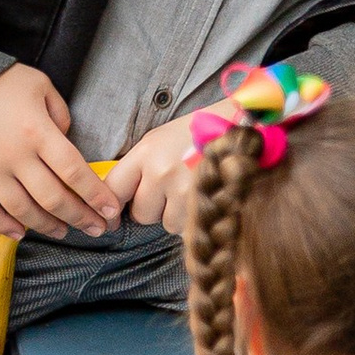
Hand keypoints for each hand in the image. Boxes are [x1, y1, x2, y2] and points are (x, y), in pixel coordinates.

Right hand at [0, 65, 118, 239]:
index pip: (73, 172)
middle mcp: (14, 155)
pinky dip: (4, 226)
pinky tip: (21, 233)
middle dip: (79, 217)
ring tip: (63, 231)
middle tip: (96, 229)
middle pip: (53, 197)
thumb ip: (62, 117)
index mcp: (37, 131)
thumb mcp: (41, 86)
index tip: (110, 211)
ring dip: (47, 226)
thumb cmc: (1, 81)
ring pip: (23, 210)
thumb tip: (68, 147)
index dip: (95, 195)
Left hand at [98, 111, 210, 238]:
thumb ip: (139, 169)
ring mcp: (185, 189)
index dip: (112, 206)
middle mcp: (162, 171)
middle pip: (141, 214)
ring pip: (167, 224)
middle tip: (171, 191)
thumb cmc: (199, 133)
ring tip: (191, 190)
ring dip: (177, 215)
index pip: (114, 189)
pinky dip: (196, 219)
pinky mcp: (206, 204)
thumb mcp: (161, 141)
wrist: (242, 126)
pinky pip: (190, 227)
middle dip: (154, 208)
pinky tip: (204, 196)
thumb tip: (118, 201)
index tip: (112, 217)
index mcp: (146, 152)